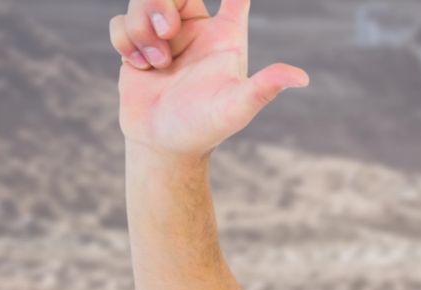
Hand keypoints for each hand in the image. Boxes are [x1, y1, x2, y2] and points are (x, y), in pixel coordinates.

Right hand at [110, 0, 308, 157]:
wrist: (166, 144)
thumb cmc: (208, 126)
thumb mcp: (238, 106)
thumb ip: (264, 87)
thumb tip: (301, 77)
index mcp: (225, 34)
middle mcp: (195, 29)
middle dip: (159, 2)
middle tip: (165, 31)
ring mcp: (164, 35)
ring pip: (142, 1)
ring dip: (142, 29)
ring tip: (156, 63)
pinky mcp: (137, 45)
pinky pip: (119, 21)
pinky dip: (126, 43)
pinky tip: (141, 68)